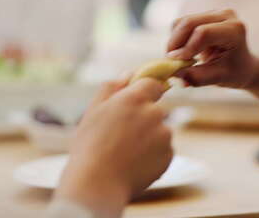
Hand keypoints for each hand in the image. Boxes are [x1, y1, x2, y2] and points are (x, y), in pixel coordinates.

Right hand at [55, 77, 172, 216]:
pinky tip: (134, 163)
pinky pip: (163, 150)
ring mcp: (164, 134)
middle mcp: (154, 113)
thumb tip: (129, 73)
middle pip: (156, 109)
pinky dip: (153, 155)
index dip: (145, 92)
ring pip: (160, 131)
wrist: (97, 184)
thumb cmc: (90, 147)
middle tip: (122, 135)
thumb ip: (112, 87)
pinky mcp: (169, 154)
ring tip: (126, 152)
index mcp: (134, 98)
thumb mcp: (93, 111)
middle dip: (144, 119)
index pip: (153, 83)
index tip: (135, 104)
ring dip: (149, 137)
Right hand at [167, 9, 258, 88]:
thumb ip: (197, 77)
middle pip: (189, 23)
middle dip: (175, 44)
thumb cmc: (234, 72)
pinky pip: (180, 24)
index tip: (176, 64)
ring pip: (181, 22)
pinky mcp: (204, 14)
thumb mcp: (219, 78)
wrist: (243, 64)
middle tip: (170, 62)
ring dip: (174, 42)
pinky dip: (176, 39)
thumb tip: (173, 74)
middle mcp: (225, 15)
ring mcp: (214, 12)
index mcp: (235, 30)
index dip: (186, 48)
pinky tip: (184, 52)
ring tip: (179, 60)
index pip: (203, 33)